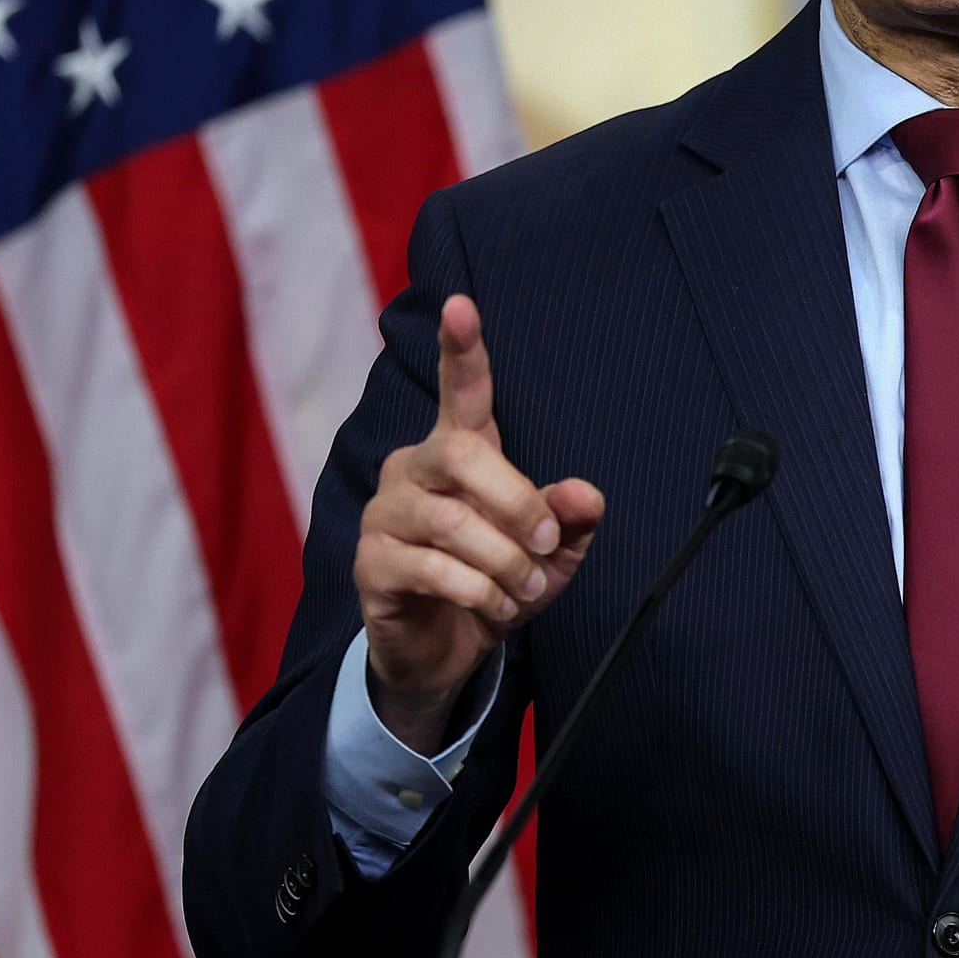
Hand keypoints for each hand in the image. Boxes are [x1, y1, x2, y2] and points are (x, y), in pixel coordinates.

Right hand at [355, 294, 604, 752]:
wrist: (445, 652)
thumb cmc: (497, 584)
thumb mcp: (550, 555)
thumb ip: (570, 520)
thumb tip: (588, 494)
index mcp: (458, 452)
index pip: (457, 391)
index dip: (460, 349)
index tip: (461, 305)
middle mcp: (414, 470)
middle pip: (460, 453)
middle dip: (516, 500)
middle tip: (546, 543)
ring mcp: (386, 515)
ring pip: (448, 519)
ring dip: (502, 560)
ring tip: (525, 587)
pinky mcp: (370, 564)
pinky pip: (428, 567)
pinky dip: (476, 590)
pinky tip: (494, 606)